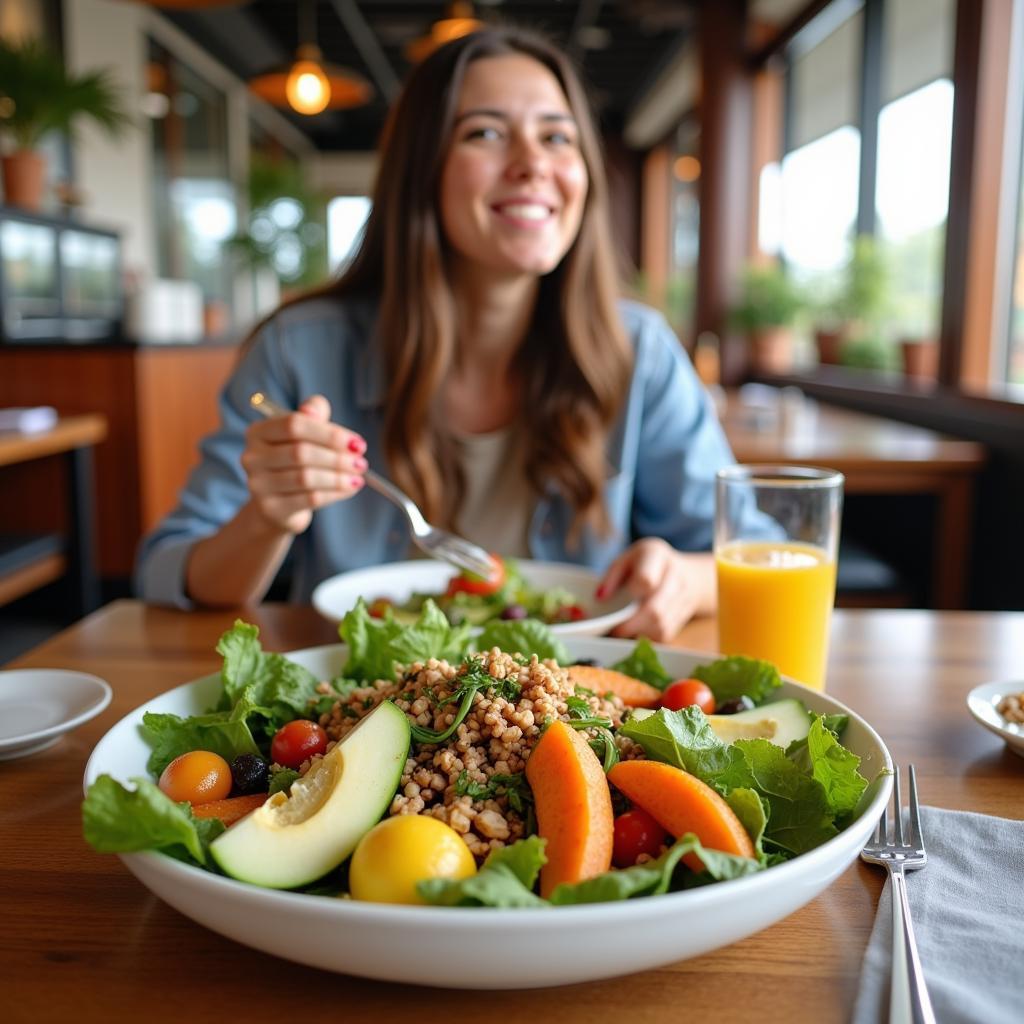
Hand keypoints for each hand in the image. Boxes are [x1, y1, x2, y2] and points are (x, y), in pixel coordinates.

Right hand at [240, 394, 366, 533]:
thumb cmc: (295, 461)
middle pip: (301, 453)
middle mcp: (252, 457)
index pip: (294, 425)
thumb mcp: (305, 433)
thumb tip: (316, 410)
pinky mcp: (270, 508)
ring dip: (338, 478)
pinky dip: (334, 493)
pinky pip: (309, 499)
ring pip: (306, 478)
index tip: (358, 443)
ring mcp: (258, 485)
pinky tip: (348, 489)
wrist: (279, 503)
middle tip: (361, 463)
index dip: (330, 434)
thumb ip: (313, 414)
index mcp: (259, 431)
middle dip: (337, 458)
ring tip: (358, 477)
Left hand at [596, 539, 714, 641]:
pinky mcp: (683, 618)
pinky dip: (649, 637)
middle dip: (631, 624)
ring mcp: (684, 599)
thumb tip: (600, 597)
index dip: (631, 594)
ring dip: (639, 632)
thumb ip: (611, 576)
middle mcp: (675, 577)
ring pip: (661, 626)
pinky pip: (665, 634)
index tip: (617, 604)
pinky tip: (638, 631)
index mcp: (657, 556)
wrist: (689, 573)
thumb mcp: (626, 559)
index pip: (646, 580)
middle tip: (614, 630)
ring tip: (625, 630)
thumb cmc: (648, 565)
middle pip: (655, 610)